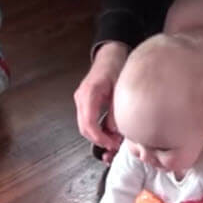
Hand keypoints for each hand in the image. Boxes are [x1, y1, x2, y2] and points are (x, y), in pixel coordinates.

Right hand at [74, 42, 126, 160]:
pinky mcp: (84, 102)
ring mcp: (81, 100)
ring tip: (114, 139)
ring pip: (85, 126)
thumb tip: (115, 130)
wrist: (110, 56)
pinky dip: (97, 129)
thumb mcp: (121, 88)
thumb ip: (116, 110)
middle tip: (114, 146)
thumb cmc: (117, 67)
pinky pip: (87, 120)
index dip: (100, 137)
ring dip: (98, 136)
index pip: (89, 123)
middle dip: (99, 140)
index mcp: (90, 93)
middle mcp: (81, 97)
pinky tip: (109, 132)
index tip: (111, 144)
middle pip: (84, 128)